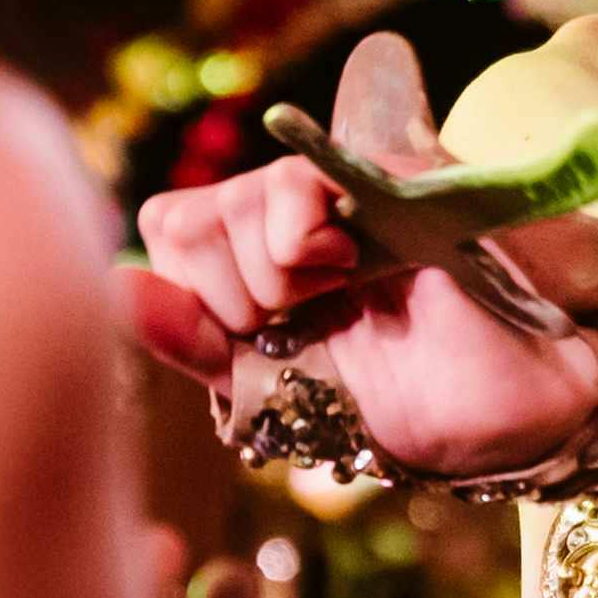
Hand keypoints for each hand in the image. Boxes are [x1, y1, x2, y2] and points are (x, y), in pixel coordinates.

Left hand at [122, 42, 597, 478]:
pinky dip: (297, 232)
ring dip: (272, 272)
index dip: (191, 290)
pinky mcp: (388, 179)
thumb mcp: (264, 387)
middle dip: (228, 293)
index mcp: (250, 255)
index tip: (251, 334)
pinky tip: (346, 267)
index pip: (168, 228)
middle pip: (188, 216)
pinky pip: (299, 175)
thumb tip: (113, 286)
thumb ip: (190, 341)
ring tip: (336, 295)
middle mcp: (287, 212)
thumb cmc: (386, 404)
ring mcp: (338, 190)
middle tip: (298, 319)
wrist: (485, 423)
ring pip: (236, 198)